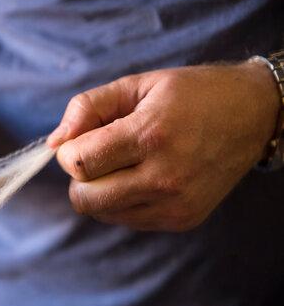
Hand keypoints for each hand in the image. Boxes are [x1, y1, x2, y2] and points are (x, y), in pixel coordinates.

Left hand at [47, 62, 279, 231]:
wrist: (252, 115)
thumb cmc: (190, 94)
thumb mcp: (137, 85)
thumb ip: (87, 108)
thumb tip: (53, 143)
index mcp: (150, 135)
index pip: (79, 164)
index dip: (69, 151)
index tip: (83, 138)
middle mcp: (164, 177)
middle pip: (83, 198)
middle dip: (79, 175)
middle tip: (99, 153)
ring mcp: (175, 204)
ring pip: (101, 212)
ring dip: (98, 189)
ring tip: (124, 162)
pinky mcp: (182, 220)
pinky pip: (125, 219)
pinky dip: (120, 200)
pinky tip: (142, 176)